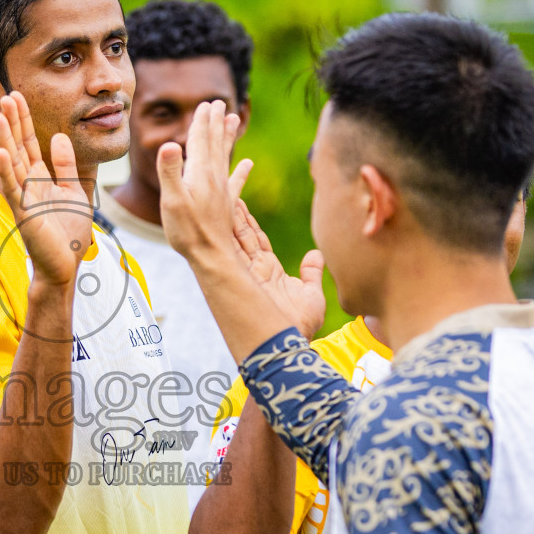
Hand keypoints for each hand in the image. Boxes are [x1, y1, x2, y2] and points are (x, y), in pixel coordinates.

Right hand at [0, 92, 91, 286]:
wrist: (66, 266)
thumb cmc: (69, 234)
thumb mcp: (74, 192)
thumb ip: (66, 166)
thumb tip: (59, 137)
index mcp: (40, 179)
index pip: (30, 144)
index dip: (24, 121)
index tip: (18, 97)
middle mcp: (28, 185)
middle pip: (18, 147)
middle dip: (12, 122)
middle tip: (6, 94)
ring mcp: (24, 199)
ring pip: (13, 164)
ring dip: (5, 139)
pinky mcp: (24, 214)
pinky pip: (14, 190)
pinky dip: (8, 172)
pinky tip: (3, 153)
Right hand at [158, 100, 249, 263]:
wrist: (211, 256)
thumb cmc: (187, 231)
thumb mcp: (171, 200)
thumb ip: (170, 171)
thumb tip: (169, 143)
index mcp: (199, 173)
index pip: (200, 140)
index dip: (201, 122)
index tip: (205, 104)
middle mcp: (213, 177)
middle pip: (215, 143)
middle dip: (215, 122)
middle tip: (218, 103)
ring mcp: (222, 190)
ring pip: (226, 156)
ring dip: (228, 137)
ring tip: (234, 118)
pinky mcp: (227, 204)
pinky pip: (236, 181)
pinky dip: (241, 170)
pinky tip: (248, 162)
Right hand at [232, 199, 325, 337]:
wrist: (289, 344)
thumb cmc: (301, 326)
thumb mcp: (312, 295)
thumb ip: (311, 273)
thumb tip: (315, 254)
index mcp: (269, 270)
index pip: (256, 240)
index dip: (248, 221)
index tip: (239, 200)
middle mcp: (254, 269)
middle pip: (240, 235)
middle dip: (232, 214)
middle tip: (223, 189)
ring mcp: (247, 273)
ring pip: (234, 239)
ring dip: (227, 218)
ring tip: (218, 195)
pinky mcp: (242, 277)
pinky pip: (231, 250)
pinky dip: (224, 233)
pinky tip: (219, 216)